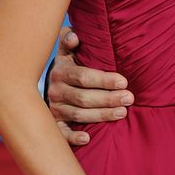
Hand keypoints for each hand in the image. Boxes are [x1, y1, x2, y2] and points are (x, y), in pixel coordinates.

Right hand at [47, 26, 132, 145]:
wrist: (45, 84)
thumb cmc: (68, 64)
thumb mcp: (67, 50)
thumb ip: (69, 39)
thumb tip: (74, 36)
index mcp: (61, 71)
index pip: (83, 77)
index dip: (104, 80)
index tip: (123, 81)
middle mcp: (55, 91)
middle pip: (84, 98)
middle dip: (108, 99)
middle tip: (129, 98)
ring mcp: (55, 108)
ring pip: (79, 115)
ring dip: (101, 115)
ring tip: (122, 113)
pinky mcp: (55, 123)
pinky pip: (62, 133)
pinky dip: (73, 138)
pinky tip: (88, 138)